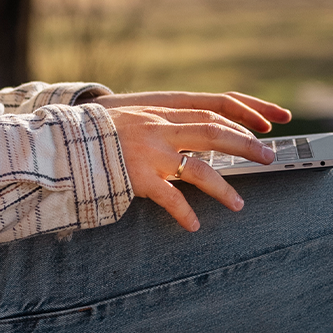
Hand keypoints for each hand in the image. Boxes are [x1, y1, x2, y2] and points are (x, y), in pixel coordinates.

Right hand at [100, 90, 292, 232]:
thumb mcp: (137, 116)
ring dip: (222, 188)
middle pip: (215, 132)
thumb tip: (202, 130)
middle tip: (270, 157)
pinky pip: (169, 198)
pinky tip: (195, 225)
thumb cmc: (102, 133)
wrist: (63, 143)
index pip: (214, 107)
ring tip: (239, 205)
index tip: (270, 122)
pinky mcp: (137, 178)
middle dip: (247, 144)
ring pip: (198, 168)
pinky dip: (184, 213)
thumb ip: (166, 121)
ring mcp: (150, 153)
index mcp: (163, 111)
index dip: (244, 115)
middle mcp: (160, 128)